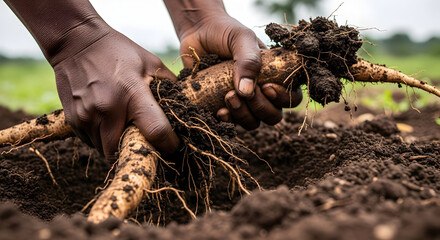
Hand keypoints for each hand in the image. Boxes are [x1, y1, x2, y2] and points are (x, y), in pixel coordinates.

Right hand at [52, 19, 179, 160]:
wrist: (74, 43)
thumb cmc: (118, 52)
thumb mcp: (150, 62)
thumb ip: (170, 86)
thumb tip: (184, 110)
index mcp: (132, 93)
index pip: (156, 131)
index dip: (169, 144)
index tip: (173, 146)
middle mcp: (108, 109)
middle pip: (127, 151)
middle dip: (139, 151)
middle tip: (146, 143)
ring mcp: (87, 117)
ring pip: (107, 151)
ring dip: (118, 146)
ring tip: (125, 128)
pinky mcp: (74, 121)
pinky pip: (92, 143)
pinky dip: (103, 139)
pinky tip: (107, 121)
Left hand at [165, 0, 301, 128]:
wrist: (197, 32)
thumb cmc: (224, 32)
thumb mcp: (241, 39)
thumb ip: (249, 61)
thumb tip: (247, 92)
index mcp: (274, 74)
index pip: (291, 97)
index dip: (284, 98)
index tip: (267, 87)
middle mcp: (261, 91)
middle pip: (273, 115)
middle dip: (261, 108)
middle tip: (244, 93)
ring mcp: (242, 101)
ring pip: (253, 122)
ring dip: (243, 115)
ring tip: (228, 96)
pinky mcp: (223, 106)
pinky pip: (231, 124)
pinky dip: (227, 120)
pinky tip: (219, 111)